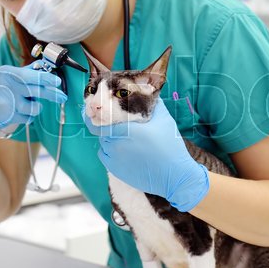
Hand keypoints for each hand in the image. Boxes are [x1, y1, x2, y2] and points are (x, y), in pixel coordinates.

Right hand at [0, 64, 66, 137]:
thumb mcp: (4, 76)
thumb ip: (23, 72)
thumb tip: (42, 66)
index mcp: (7, 73)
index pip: (30, 75)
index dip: (46, 78)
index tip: (57, 81)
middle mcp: (7, 87)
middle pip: (36, 90)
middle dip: (52, 94)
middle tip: (62, 96)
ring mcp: (8, 103)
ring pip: (34, 107)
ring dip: (36, 107)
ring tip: (30, 105)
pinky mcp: (8, 117)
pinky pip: (28, 118)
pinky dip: (29, 116)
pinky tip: (21, 113)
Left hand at [82, 100, 208, 211]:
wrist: (174, 176)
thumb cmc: (170, 147)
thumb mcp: (163, 119)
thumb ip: (152, 103)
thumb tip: (145, 91)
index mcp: (125, 130)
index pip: (98, 121)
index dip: (94, 115)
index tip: (94, 110)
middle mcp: (116, 144)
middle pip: (101, 130)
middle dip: (106, 125)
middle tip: (116, 122)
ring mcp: (114, 158)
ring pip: (103, 142)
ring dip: (109, 137)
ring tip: (124, 136)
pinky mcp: (115, 170)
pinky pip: (105, 155)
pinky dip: (109, 150)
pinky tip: (123, 148)